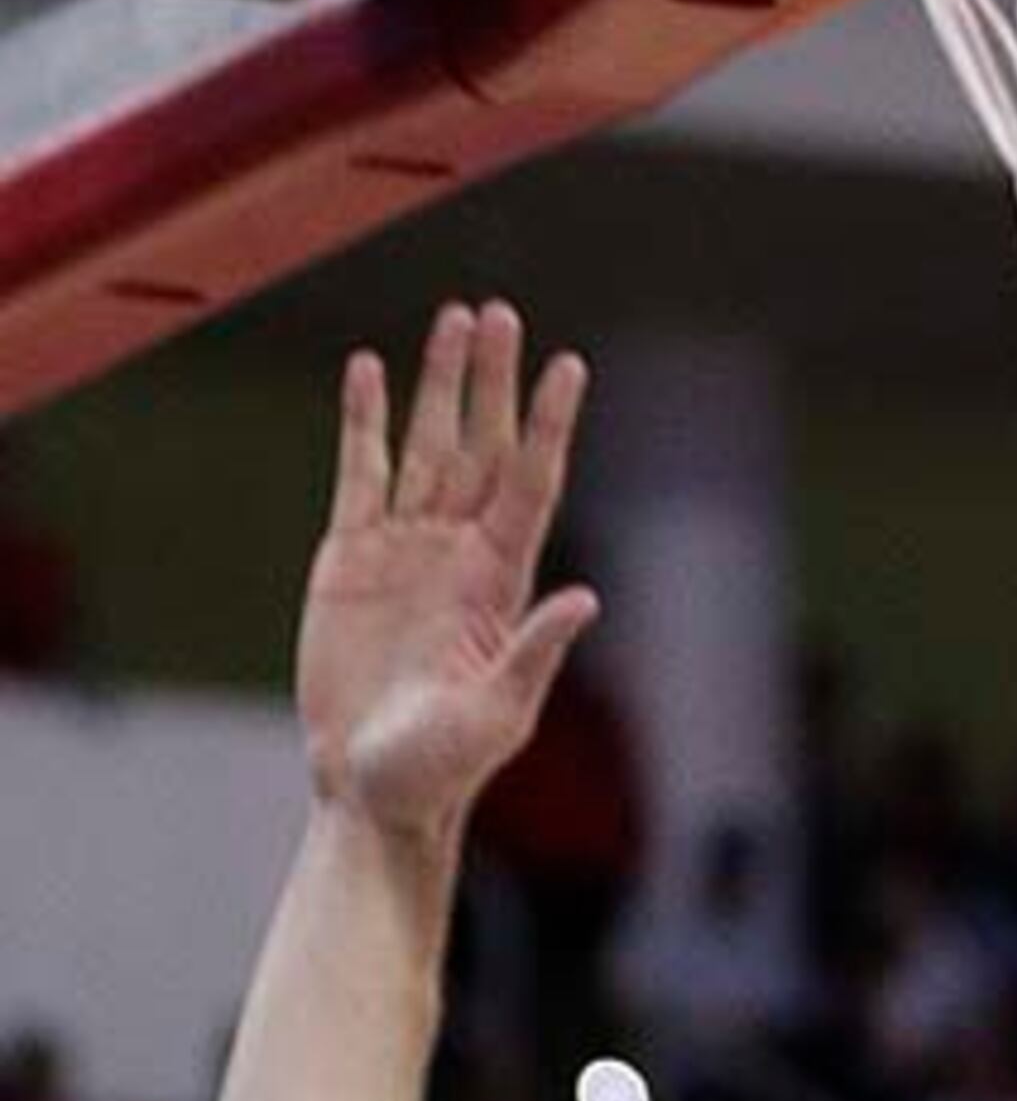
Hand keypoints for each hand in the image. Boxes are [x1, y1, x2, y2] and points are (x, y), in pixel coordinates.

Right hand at [298, 301, 599, 832]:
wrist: (372, 787)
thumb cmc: (444, 766)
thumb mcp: (497, 713)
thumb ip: (534, 652)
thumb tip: (584, 598)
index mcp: (502, 582)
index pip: (532, 483)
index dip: (549, 425)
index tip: (570, 366)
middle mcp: (460, 552)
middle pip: (483, 447)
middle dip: (492, 382)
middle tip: (500, 313)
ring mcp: (406, 549)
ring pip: (427, 445)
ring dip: (440, 384)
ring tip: (454, 319)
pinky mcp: (349, 556)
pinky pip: (360, 472)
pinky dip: (364, 420)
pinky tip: (367, 371)